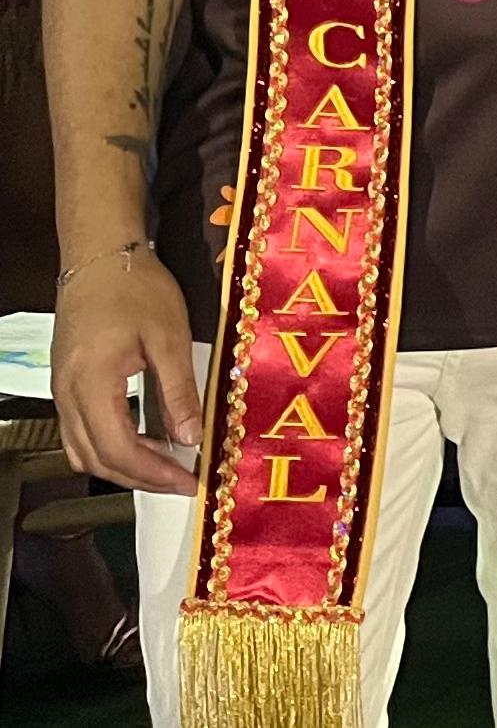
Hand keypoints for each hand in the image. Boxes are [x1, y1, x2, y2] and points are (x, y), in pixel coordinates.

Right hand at [54, 251, 199, 492]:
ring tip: (167, 468)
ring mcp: (62, 391)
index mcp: (92, 384)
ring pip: (84, 450)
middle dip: (140, 478)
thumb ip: (179, 391)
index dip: (154, 474)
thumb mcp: (169, 336)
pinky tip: (144, 442)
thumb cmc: (136, 289)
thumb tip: (190, 438)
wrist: (100, 257)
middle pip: (97, 459)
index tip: (188, 482)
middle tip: (182, 482)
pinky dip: (111, 447)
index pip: (119, 449)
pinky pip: (81, 432)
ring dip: (123, 467)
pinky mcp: (67, 385)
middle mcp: (67, 395)